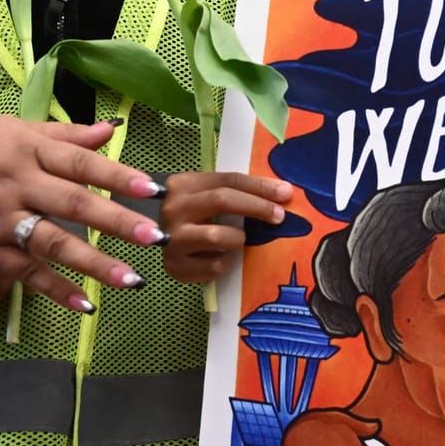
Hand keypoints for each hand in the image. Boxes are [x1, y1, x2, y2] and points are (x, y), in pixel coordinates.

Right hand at [0, 117, 167, 315]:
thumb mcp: (12, 129)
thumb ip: (64, 135)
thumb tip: (111, 130)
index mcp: (26, 149)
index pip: (79, 163)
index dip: (118, 176)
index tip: (153, 189)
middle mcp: (14, 184)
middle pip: (71, 204)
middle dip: (116, 222)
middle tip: (155, 237)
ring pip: (51, 244)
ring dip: (93, 264)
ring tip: (131, 280)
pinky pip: (24, 273)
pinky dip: (55, 289)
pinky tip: (86, 304)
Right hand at [159, 171, 292, 282]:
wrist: (159, 243)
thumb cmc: (198, 217)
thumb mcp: (210, 196)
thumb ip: (240, 191)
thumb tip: (283, 192)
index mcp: (184, 184)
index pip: (229, 179)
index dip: (260, 186)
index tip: (285, 193)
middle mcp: (173, 208)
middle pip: (222, 200)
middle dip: (256, 207)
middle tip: (279, 216)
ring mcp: (171, 238)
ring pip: (217, 235)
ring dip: (237, 239)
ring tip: (239, 240)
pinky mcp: (174, 266)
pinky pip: (214, 266)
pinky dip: (227, 263)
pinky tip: (224, 258)